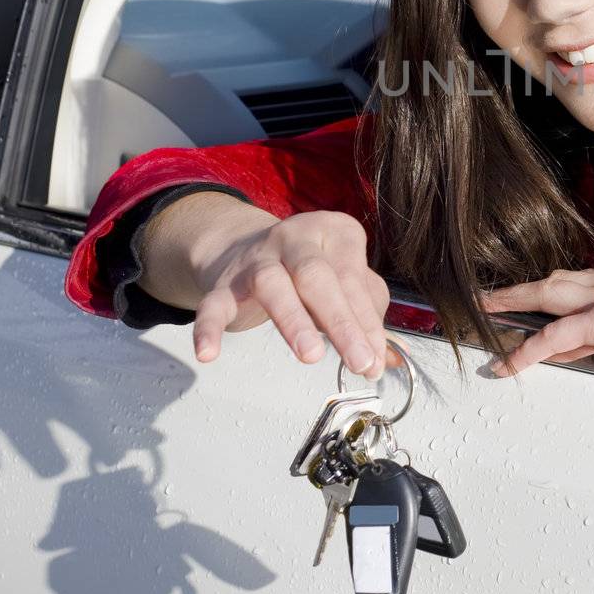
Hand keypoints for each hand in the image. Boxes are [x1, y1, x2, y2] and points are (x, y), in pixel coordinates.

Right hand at [183, 206, 390, 380]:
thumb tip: (385, 358)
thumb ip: (365, 313)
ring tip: (311, 356)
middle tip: (359, 361)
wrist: (243, 247)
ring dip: (293, 321)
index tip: (376, 359)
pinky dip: (209, 328)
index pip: (353, 278)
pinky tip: (208, 354)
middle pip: (318, 277)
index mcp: (334, 232)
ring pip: (272, 284)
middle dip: (341, 321)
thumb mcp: (343, 277)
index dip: (366, 321)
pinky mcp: (223, 282)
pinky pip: (214, 304)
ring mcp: (256, 258)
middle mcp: (295, 238)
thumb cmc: (310, 269)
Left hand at [477, 257, 593, 376]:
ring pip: (546, 295)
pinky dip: (530, 350)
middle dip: (524, 289)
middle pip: (557, 282)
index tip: (541, 298)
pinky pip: (556, 336)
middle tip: (493, 296)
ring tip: (483, 309)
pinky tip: (509, 363)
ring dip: (512, 301)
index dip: (560, 293)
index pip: (585, 288)